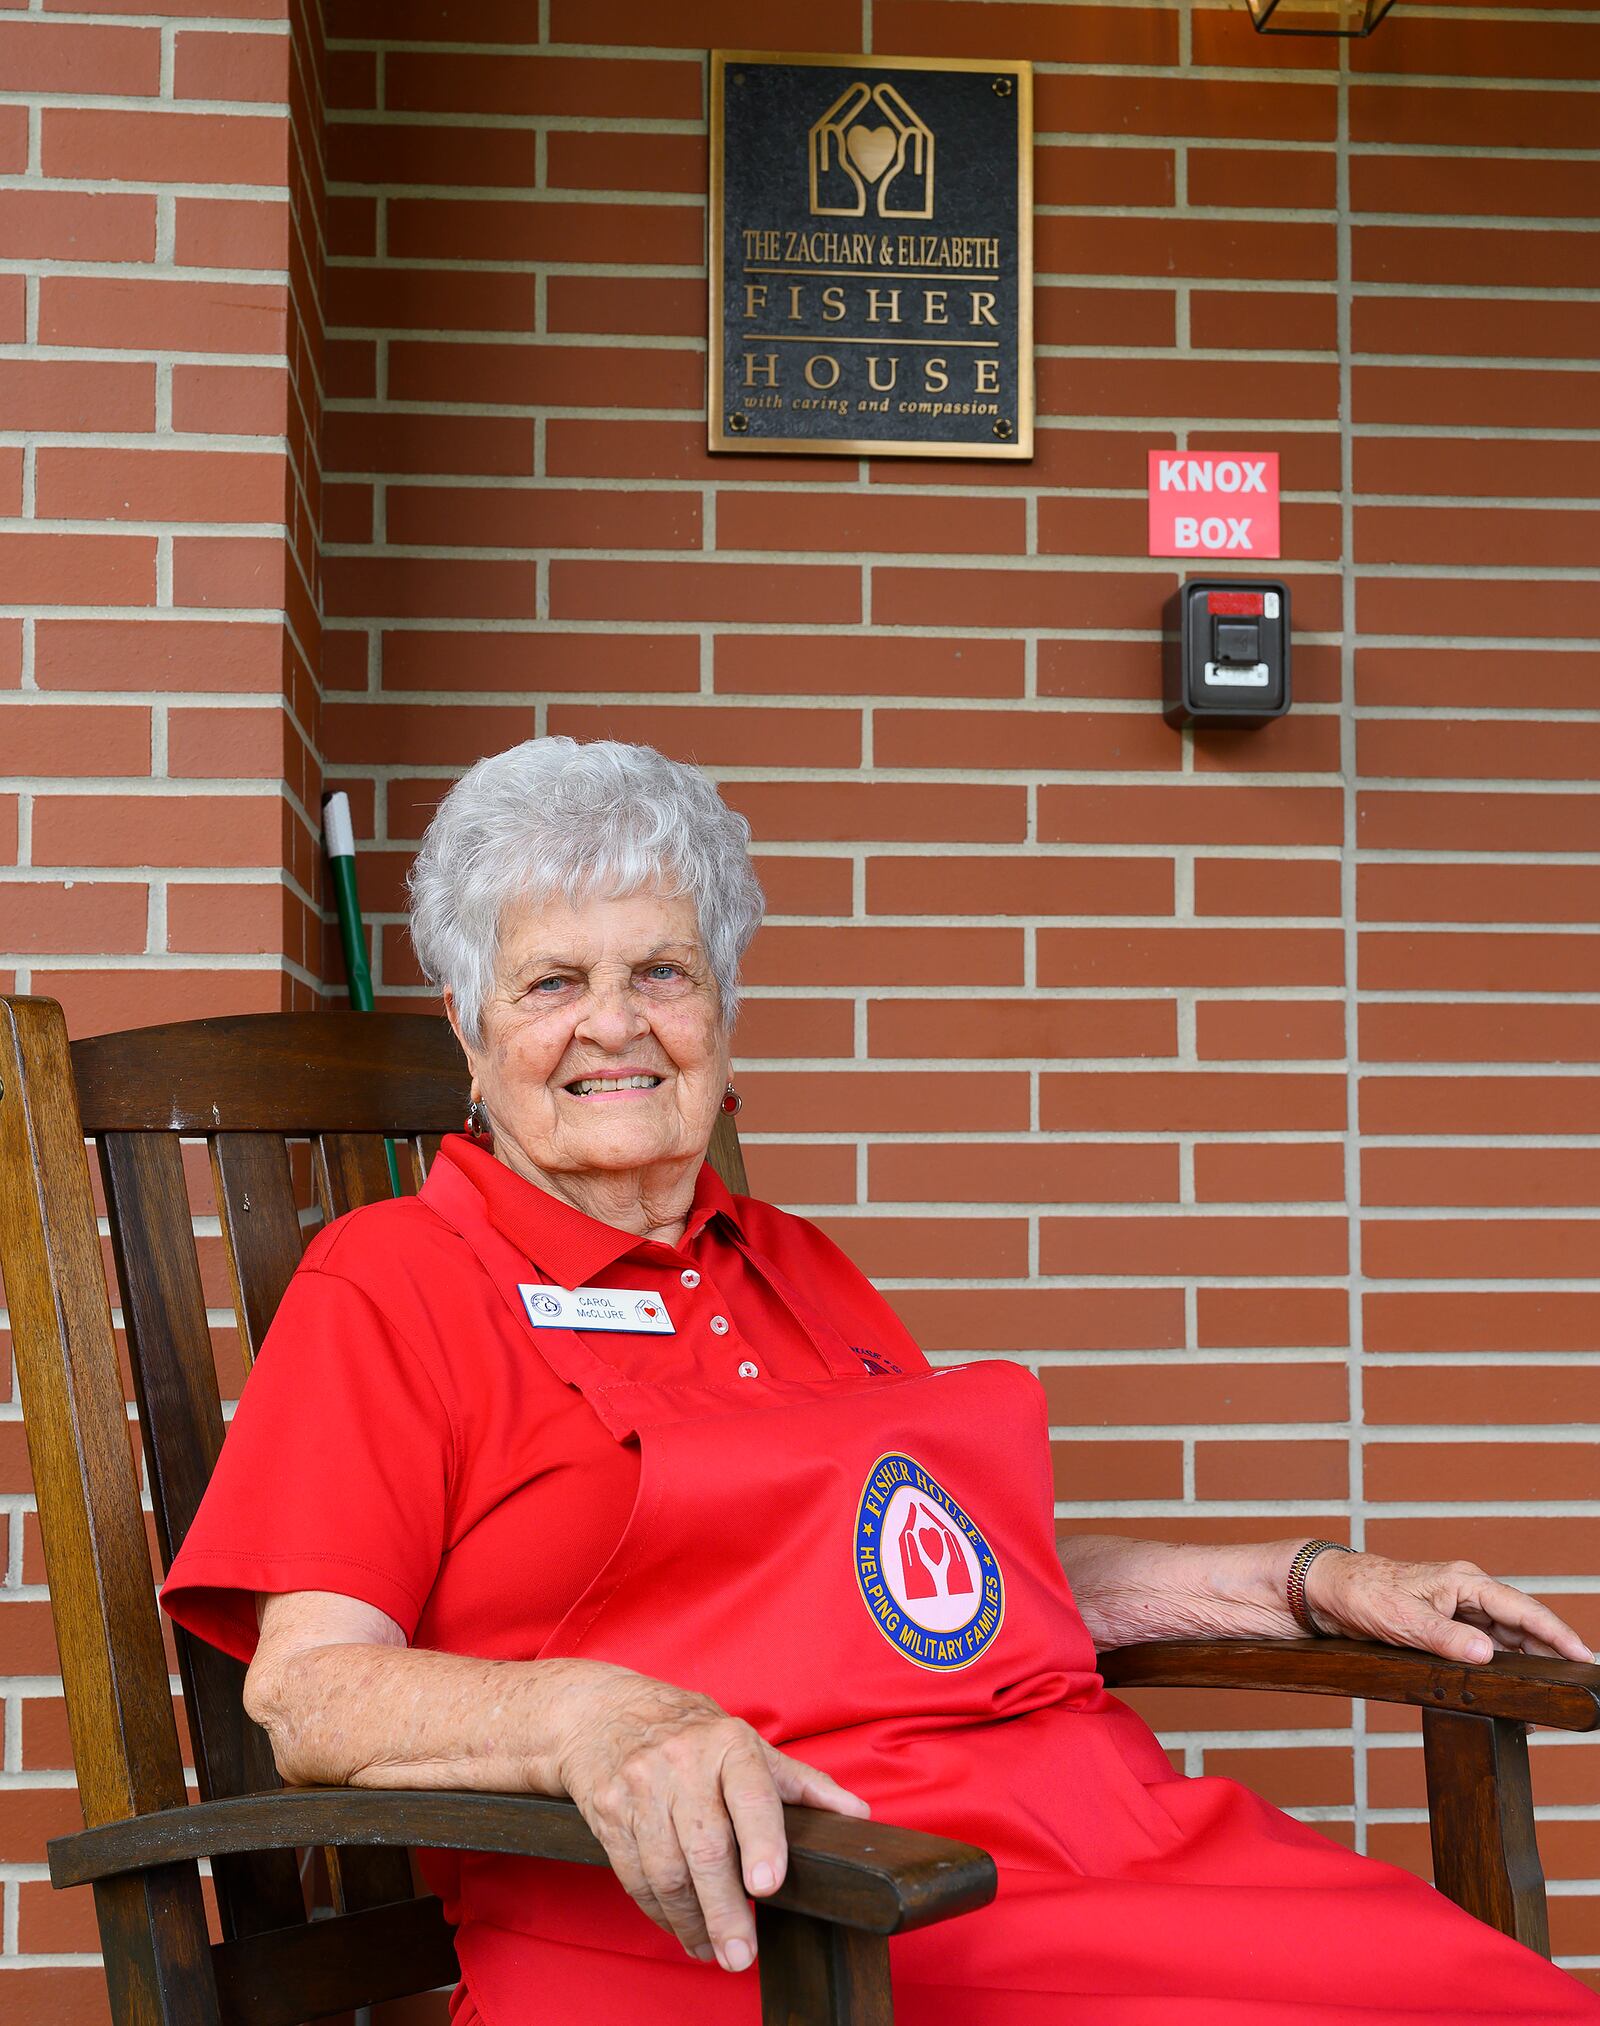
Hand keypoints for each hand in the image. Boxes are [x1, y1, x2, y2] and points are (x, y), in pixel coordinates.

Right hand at [552, 1664, 868, 1973]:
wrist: (605, 1713)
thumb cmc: (693, 1734)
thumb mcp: (749, 1744)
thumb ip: (802, 1784)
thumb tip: (858, 1815)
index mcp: (728, 1743)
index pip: (751, 1793)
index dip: (762, 1840)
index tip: (768, 1884)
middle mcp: (683, 1761)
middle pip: (706, 1847)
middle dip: (725, 1909)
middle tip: (741, 1954)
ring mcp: (641, 1786)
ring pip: (667, 1870)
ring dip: (691, 1921)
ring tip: (713, 1949)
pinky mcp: (609, 1811)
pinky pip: (634, 1875)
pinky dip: (659, 1912)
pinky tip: (681, 1926)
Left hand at [1302, 1550, 1594, 1666]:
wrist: (1327, 1591)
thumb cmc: (1362, 1593)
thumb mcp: (1403, 1619)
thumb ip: (1445, 1637)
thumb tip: (1487, 1652)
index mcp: (1463, 1581)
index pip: (1521, 1607)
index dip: (1556, 1632)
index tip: (1584, 1655)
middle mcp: (1466, 1593)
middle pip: (1522, 1624)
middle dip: (1553, 1649)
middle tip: (1582, 1679)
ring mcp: (1457, 1610)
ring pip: (1507, 1637)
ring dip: (1530, 1659)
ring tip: (1557, 1686)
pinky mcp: (1446, 1626)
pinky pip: (1485, 1646)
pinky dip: (1503, 1664)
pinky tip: (1517, 1683)